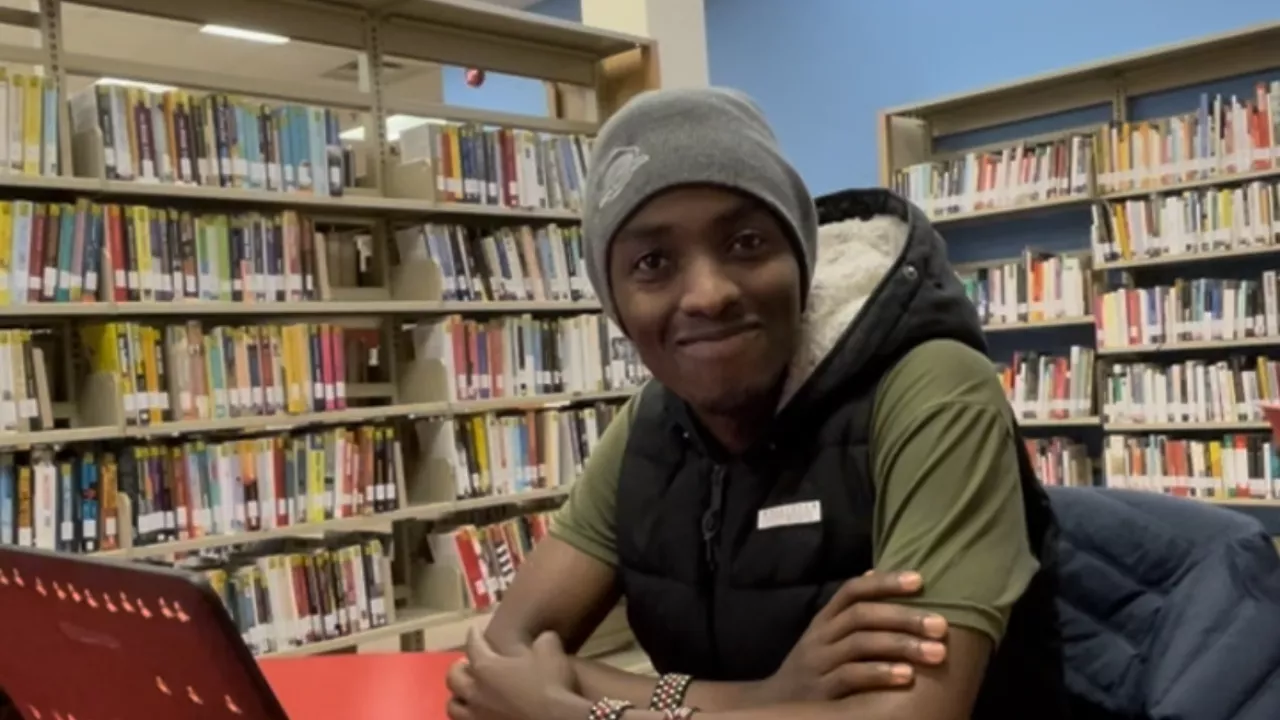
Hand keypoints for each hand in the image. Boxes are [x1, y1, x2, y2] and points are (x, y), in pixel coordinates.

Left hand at [446, 629, 578, 719]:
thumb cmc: (551, 686)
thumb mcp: (551, 652)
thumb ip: (543, 640)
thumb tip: (543, 638)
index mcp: (486, 667)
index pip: (473, 645)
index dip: (474, 635)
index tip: (474, 629)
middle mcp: (475, 692)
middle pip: (454, 678)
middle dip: (458, 668)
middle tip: (466, 663)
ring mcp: (477, 717)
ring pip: (454, 707)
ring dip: (458, 697)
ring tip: (465, 694)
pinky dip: (470, 717)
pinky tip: (478, 715)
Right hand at [755, 571, 949, 703]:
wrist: (775, 706)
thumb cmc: (815, 669)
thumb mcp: (826, 638)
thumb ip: (849, 611)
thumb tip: (876, 573)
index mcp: (824, 620)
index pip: (852, 591)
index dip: (885, 583)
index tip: (920, 580)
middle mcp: (820, 636)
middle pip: (861, 615)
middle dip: (904, 617)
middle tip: (942, 625)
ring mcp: (818, 663)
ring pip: (859, 644)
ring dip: (901, 645)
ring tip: (937, 652)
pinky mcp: (820, 692)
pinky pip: (851, 677)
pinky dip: (880, 673)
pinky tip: (907, 676)